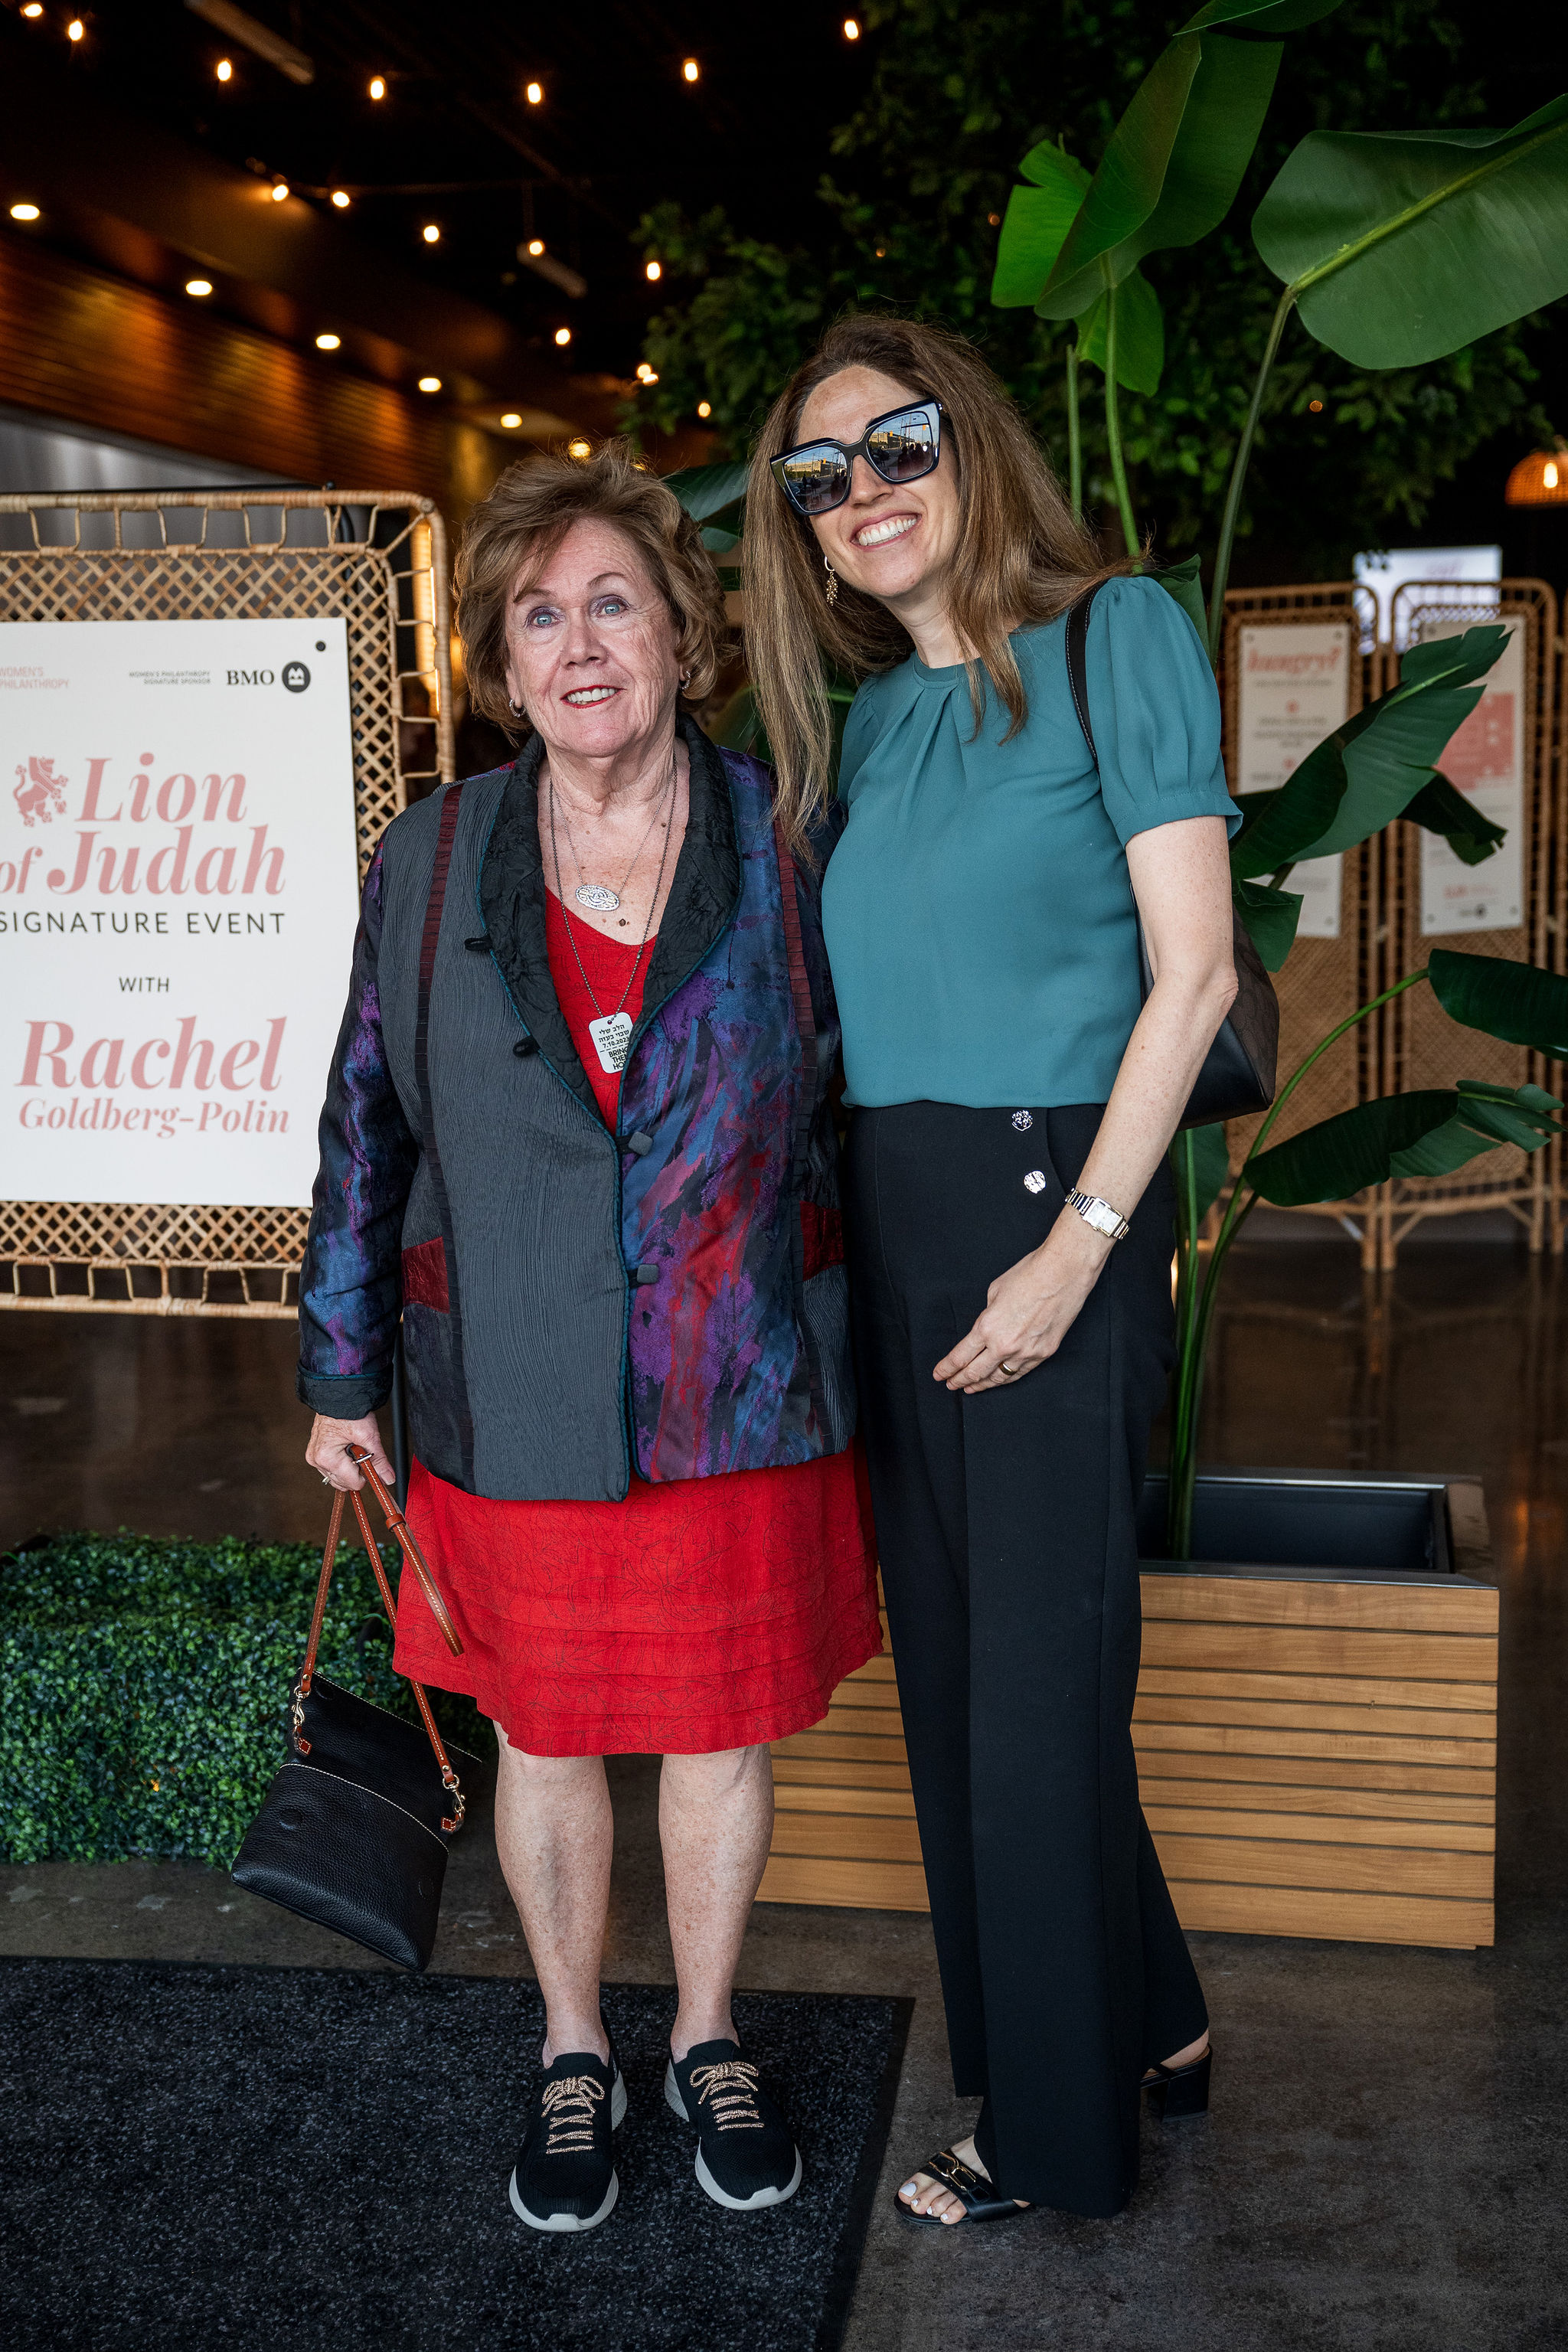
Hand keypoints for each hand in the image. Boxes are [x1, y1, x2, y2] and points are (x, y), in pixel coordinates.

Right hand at [306, 1411, 393, 1490]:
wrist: (337, 1396)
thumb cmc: (349, 1411)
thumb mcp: (368, 1436)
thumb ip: (379, 1460)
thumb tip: (388, 1479)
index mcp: (327, 1458)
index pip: (353, 1483)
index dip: (366, 1474)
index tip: (371, 1460)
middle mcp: (317, 1461)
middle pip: (344, 1483)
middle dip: (356, 1470)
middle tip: (361, 1449)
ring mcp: (313, 1459)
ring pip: (337, 1478)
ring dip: (349, 1467)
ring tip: (352, 1447)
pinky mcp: (315, 1455)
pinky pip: (331, 1470)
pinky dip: (342, 1464)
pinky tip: (346, 1448)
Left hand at [933, 1213, 1111, 1393]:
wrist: (1063, 1273)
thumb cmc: (1028, 1275)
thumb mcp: (994, 1292)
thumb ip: (987, 1316)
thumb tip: (987, 1328)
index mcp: (987, 1327)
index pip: (961, 1356)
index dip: (947, 1368)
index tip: (939, 1375)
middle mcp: (1004, 1345)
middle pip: (976, 1372)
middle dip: (960, 1380)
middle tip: (951, 1385)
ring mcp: (1026, 1352)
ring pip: (999, 1377)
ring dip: (982, 1385)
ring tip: (971, 1389)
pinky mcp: (1044, 1353)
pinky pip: (1020, 1372)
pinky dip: (1006, 1379)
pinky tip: (998, 1381)